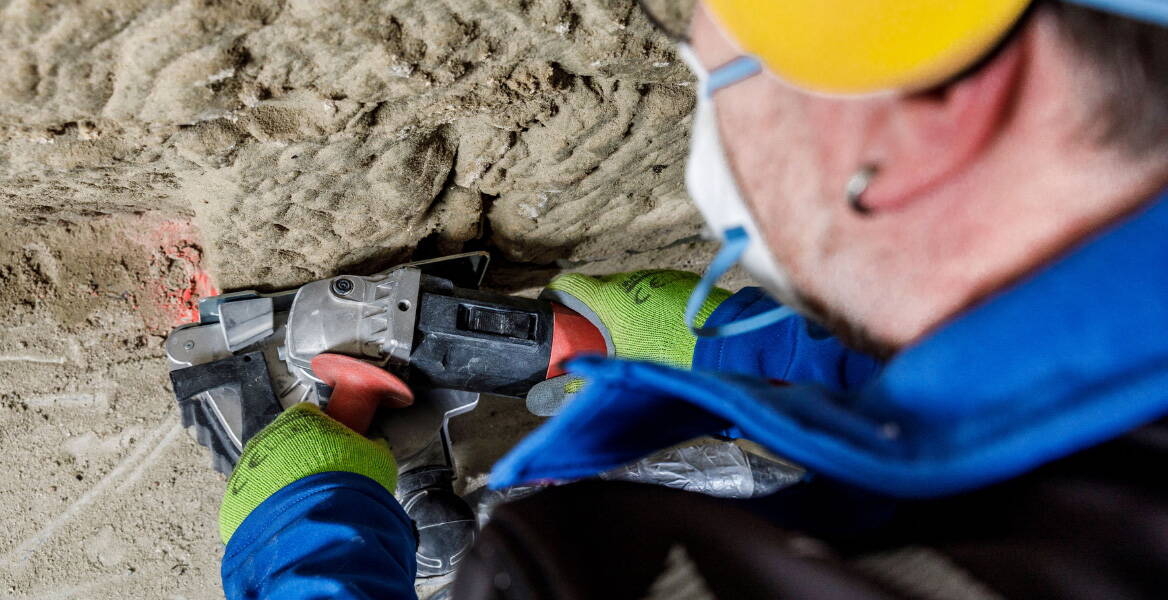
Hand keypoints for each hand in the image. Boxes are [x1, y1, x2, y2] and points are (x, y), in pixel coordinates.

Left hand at [219, 354, 412, 543]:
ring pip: (268, 474)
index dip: (327, 435)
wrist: (321, 525)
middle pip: (286, 445)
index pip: (313, 416)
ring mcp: (247, 469)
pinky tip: (292, 521)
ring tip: (308, 506)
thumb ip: (371, 445)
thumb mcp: (377, 457)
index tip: (337, 451)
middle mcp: (267, 436)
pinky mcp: (234, 501)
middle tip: (325, 482)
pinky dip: (270, 511)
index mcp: (301, 417)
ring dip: (284, 486)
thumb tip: (373, 444)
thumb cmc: (349, 483)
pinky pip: (255, 503)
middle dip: (303, 461)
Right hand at [541, 270, 730, 367]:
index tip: (553, 311)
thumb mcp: (626, 370)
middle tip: (592, 336)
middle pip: (598, 289)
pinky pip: (655, 292)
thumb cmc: (672, 359)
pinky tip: (660, 332)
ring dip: (624, 309)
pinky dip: (650, 307)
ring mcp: (658, 278)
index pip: (567, 286)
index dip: (555, 298)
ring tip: (630, 337)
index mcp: (610, 299)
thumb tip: (564, 387)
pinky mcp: (682, 282)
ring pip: (629, 290)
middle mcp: (631, 281)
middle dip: (592, 310)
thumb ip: (593, 375)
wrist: (727, 346)